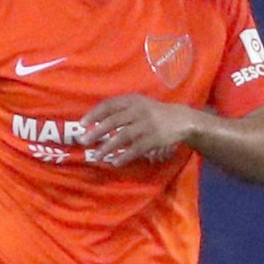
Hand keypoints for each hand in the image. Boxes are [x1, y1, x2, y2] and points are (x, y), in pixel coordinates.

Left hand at [79, 93, 198, 165]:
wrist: (181, 119)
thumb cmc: (153, 112)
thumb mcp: (138, 104)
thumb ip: (120, 110)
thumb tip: (94, 122)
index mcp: (132, 100)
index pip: (109, 105)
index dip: (94, 114)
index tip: (82, 123)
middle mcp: (139, 111)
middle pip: (113, 121)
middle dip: (96, 131)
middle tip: (83, 141)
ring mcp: (147, 125)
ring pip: (123, 136)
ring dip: (107, 147)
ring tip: (96, 156)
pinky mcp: (154, 139)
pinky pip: (136, 149)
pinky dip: (124, 156)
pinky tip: (115, 162)